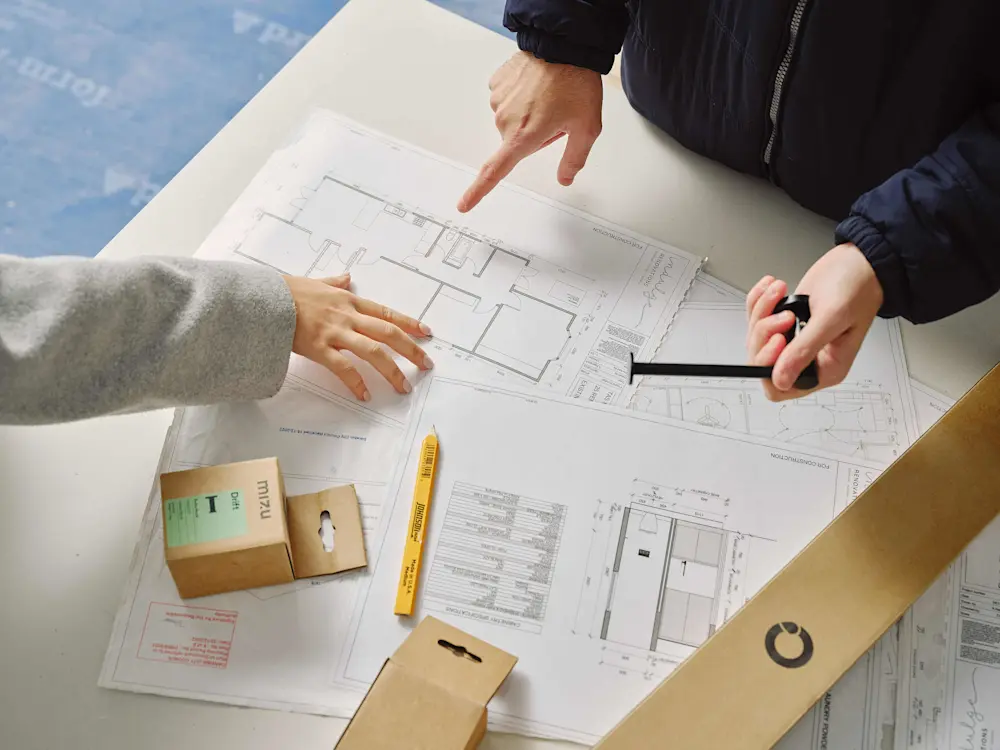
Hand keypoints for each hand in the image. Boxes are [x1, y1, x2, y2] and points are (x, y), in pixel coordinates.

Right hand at [283, 274, 432, 400]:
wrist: (262, 299)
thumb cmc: (286, 291)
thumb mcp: (316, 282)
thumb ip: (334, 282)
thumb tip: (346, 277)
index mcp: (349, 301)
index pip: (386, 313)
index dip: (409, 323)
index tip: (426, 333)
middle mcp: (347, 316)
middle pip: (388, 333)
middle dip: (410, 349)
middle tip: (426, 363)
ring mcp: (335, 332)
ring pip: (373, 351)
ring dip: (391, 370)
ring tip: (404, 386)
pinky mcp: (319, 348)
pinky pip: (344, 368)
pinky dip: (356, 382)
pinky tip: (365, 394)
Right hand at [457, 51, 602, 212]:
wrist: (564, 44)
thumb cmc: (575, 83)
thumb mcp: (587, 128)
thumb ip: (574, 159)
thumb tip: (565, 178)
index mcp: (523, 137)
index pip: (494, 172)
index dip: (478, 191)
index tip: (463, 204)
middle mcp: (505, 121)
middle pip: (515, 142)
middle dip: (534, 135)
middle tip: (556, 116)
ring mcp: (498, 101)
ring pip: (511, 120)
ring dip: (528, 114)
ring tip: (548, 97)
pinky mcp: (496, 83)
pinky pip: (506, 99)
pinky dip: (520, 97)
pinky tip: (536, 86)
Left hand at [746, 243, 882, 400]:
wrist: (859, 261)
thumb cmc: (857, 287)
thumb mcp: (832, 319)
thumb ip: (805, 350)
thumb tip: (781, 379)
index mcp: (825, 368)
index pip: (781, 388)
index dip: (770, 367)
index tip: (778, 340)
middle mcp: (807, 358)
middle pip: (762, 362)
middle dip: (765, 334)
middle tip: (784, 314)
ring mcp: (793, 340)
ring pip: (755, 337)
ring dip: (762, 311)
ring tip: (781, 293)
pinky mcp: (783, 322)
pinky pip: (755, 317)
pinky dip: (758, 301)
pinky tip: (772, 288)